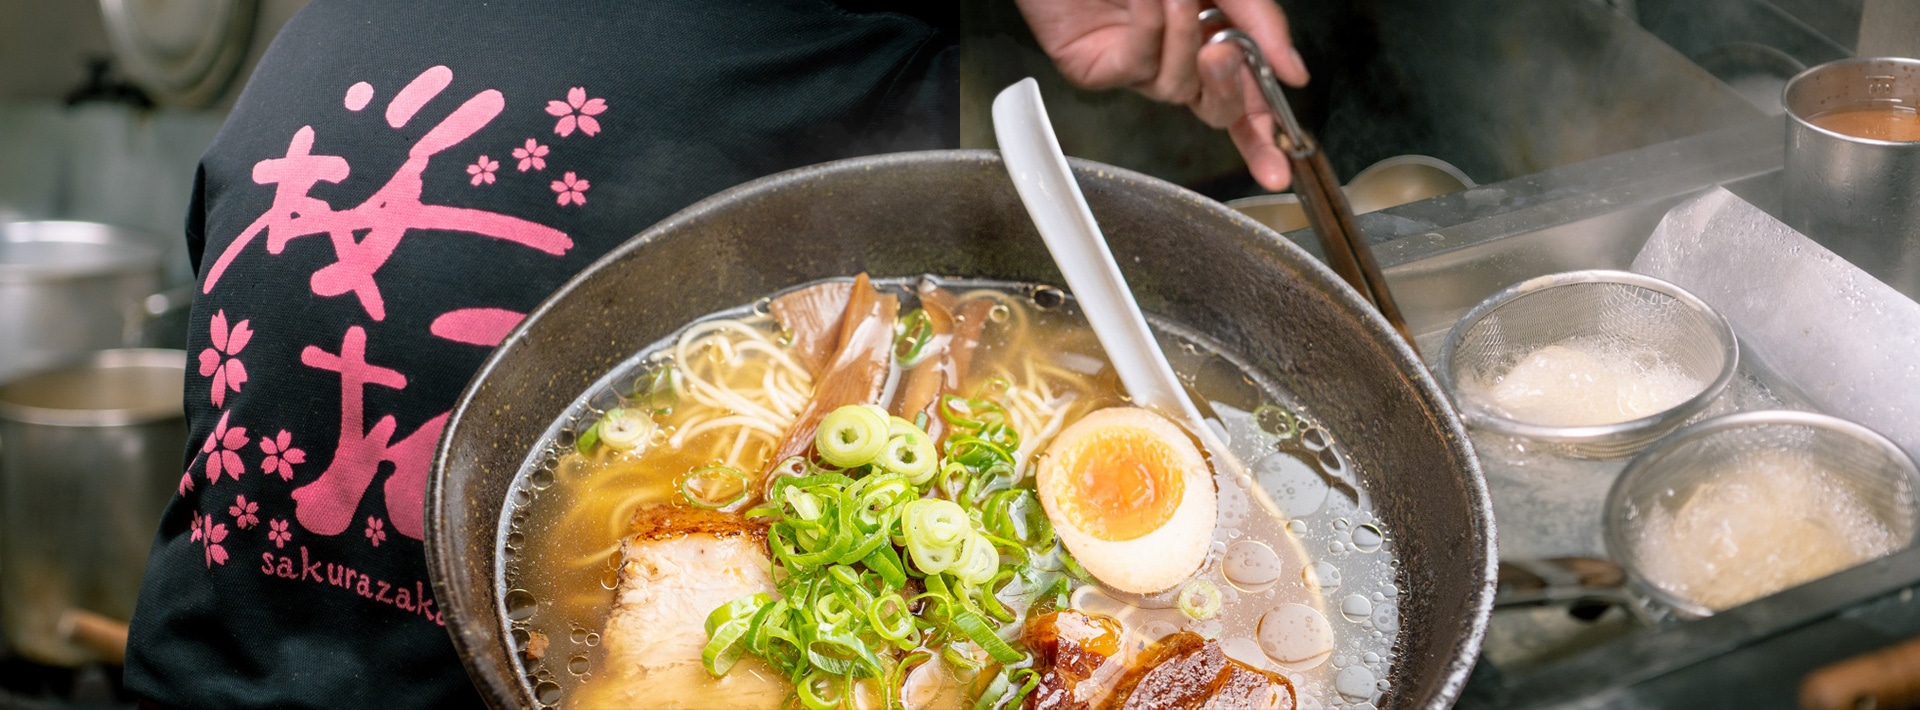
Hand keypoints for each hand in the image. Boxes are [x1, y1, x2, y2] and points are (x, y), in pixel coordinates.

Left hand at [1015, 0, 1308, 190]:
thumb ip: (1262, 22)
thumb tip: (1295, 74)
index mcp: (1212, 40)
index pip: (1247, 102)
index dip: (1263, 138)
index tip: (1281, 170)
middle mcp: (1176, 61)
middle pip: (1216, 110)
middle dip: (1229, 89)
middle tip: (1224, 53)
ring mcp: (1137, 68)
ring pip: (1177, 87)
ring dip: (1184, 38)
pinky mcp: (1097, 67)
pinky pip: (1137, 63)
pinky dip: (1151, 28)